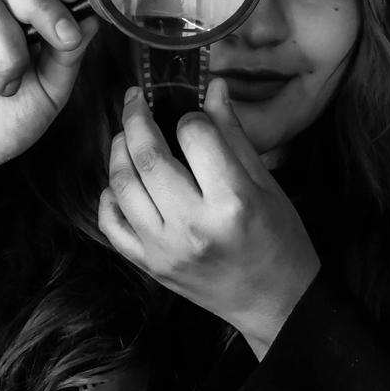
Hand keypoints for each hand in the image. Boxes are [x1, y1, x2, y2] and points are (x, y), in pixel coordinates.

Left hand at [98, 78, 320, 359]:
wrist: (276, 303)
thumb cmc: (280, 239)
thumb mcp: (268, 183)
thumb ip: (233, 134)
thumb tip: (213, 87)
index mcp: (231, 200)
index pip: (194, 135)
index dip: (191, 116)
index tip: (193, 117)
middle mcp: (192, 224)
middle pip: (148, 157)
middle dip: (136, 118)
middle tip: (135, 99)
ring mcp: (164, 248)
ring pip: (122, 187)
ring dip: (118, 152)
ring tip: (125, 134)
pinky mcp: (149, 266)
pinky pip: (112, 226)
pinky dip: (108, 197)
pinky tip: (119, 181)